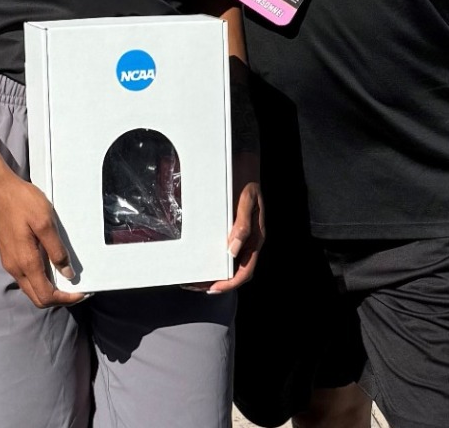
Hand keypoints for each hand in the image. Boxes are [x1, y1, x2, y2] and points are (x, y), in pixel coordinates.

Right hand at [0, 174, 85, 307]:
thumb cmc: (22, 202)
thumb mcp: (45, 223)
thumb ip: (56, 250)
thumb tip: (67, 273)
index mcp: (25, 262)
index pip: (46, 295)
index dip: (65, 299)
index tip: (81, 292)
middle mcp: (15, 268)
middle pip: (37, 298)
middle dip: (57, 298)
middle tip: (76, 289)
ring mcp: (10, 262)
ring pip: (31, 288)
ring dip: (48, 289)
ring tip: (66, 277)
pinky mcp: (8, 256)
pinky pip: (26, 277)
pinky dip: (40, 279)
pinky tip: (51, 266)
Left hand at [202, 152, 263, 292]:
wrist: (242, 162)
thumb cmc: (245, 179)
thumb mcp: (246, 198)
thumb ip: (242, 223)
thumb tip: (233, 249)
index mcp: (256, 237)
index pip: (246, 270)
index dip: (230, 282)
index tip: (212, 287)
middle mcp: (248, 241)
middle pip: (234, 271)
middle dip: (216, 281)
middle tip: (193, 284)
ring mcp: (239, 236)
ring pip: (226, 263)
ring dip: (210, 272)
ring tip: (191, 277)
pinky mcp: (229, 229)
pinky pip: (220, 249)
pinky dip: (208, 257)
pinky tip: (195, 258)